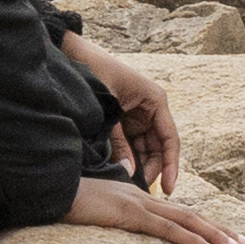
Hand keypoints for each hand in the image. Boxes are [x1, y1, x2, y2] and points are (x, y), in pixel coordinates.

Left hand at [64, 32, 182, 191]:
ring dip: (139, 165)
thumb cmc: (94, 73)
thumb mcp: (107, 110)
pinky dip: (128, 156)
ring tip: (130, 183)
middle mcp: (152, 108)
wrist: (73, 53)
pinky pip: (132, 142)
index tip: (169, 189)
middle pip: (159, 148)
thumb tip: (129, 172)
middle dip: (152, 169)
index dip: (171, 166)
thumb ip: (117, 141)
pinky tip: (122, 170)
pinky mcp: (125, 119)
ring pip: (145, 148)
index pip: (170, 140)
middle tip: (141, 190)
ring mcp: (139, 114)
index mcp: (155, 101)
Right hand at [66, 174, 244, 243]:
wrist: (47, 188)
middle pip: (192, 214)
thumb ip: (108, 213)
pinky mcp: (130, 214)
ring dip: (217, 237)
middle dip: (222, 231)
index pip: (178, 212)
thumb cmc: (63, 199)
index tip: (226, 238)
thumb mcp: (91, 209)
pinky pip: (168, 230)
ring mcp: (138, 204)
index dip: (205, 225)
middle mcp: (143, 197)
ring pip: (188, 220)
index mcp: (136, 197)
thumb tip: (115, 218)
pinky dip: (192, 241)